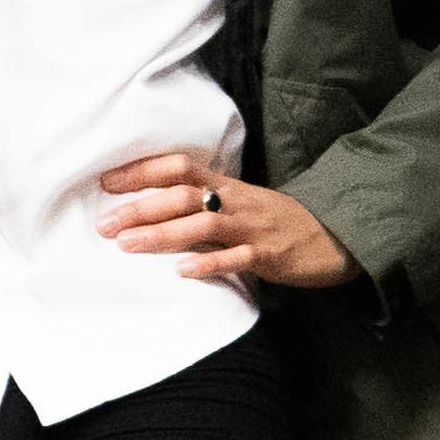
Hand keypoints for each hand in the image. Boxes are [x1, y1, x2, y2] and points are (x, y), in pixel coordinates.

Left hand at [94, 152, 359, 290]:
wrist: (335, 235)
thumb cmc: (279, 222)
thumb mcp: (241, 204)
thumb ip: (204, 204)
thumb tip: (154, 210)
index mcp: (226, 186)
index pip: (179, 167)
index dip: (142, 171)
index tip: (106, 181)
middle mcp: (235, 201)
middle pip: (183, 196)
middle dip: (140, 208)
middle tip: (104, 224)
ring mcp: (252, 227)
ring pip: (202, 225)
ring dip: (162, 234)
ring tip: (128, 244)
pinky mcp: (269, 255)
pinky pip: (237, 258)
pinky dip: (209, 263)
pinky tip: (182, 271)